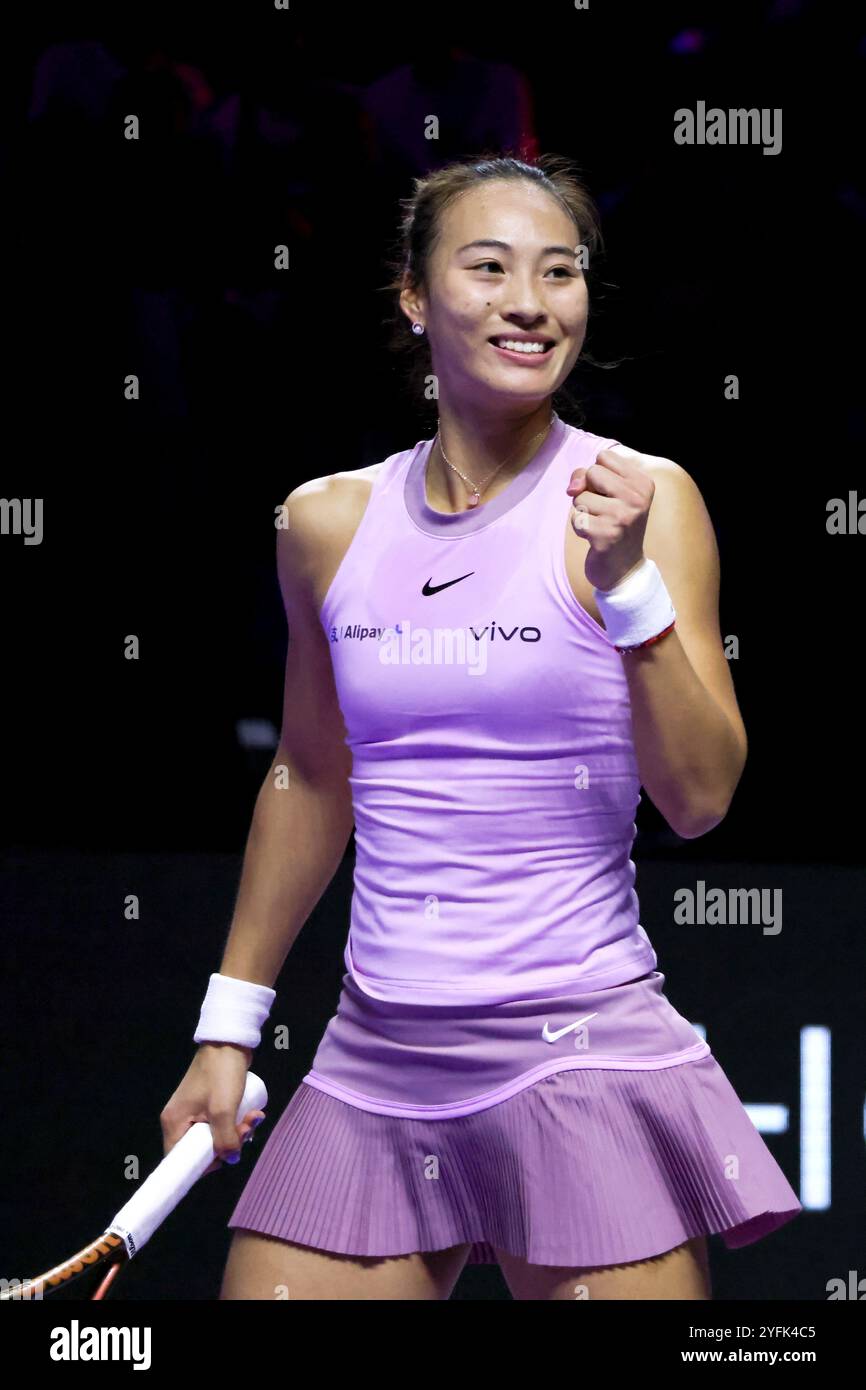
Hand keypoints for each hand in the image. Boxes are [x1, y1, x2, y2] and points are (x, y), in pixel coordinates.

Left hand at [566, 447, 654, 591]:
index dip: (597, 476)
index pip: (603, 457)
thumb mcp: (606, 493)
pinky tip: (595, 537)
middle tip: (604, 511)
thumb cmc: (614, 524)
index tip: (609, 495)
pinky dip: (580, 528)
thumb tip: (572, 488)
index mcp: (643, 482)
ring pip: (580, 496)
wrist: (625, 568)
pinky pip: (576, 518)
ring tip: (601, 525)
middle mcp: (637, 498)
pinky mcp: (607, 535)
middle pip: (591, 472)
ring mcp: (623, 517)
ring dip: (584, 512)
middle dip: (589, 491)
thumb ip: (586, 477)